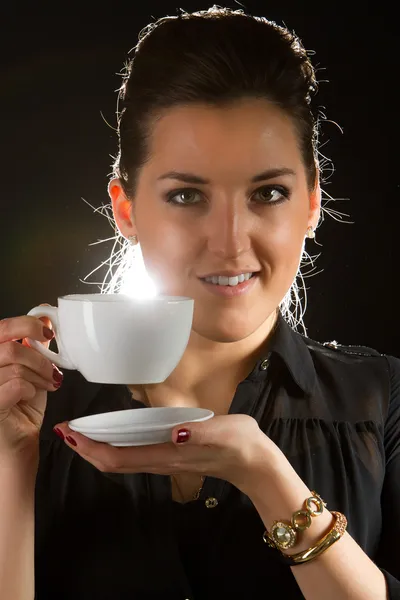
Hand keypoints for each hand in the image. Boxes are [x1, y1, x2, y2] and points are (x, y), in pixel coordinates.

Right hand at [0, 311, 62, 456]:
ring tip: (45, 386)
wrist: (16, 449)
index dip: (26, 324)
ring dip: (38, 375)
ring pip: (15, 365)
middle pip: (10, 346)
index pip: (1, 327)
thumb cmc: (20, 412)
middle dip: (38, 356)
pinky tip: (30, 398)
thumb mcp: (29, 373)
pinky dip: (30, 389)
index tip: (47, 332)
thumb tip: (44, 319)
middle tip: (50, 370)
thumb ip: (32, 348)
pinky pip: (16, 384)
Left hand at [54, 413, 277, 490]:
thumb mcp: (224, 433)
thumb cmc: (240, 444)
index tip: (72, 432)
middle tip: (65, 430)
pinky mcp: (169, 457)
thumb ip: (200, 433)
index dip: (92, 448)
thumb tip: (176, 432)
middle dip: (86, 449)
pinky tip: (112, 435)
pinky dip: (113, 447)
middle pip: (113, 463)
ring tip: (81, 432)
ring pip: (121, 461)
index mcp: (168, 454)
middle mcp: (160, 462)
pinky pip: (132, 456)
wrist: (254, 463)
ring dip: (97, 449)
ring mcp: (163, 462)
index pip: (119, 458)